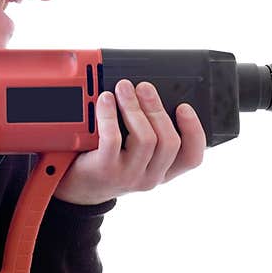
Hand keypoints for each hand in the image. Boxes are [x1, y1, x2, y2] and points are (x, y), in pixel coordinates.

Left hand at [54, 80, 205, 204]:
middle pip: (169, 141)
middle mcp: (150, 177)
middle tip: (144, 87)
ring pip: (145, 138)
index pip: (192, 158)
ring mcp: (129, 176)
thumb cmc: (108, 160)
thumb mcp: (135, 152)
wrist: (77, 185)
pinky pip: (112, 138)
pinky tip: (105, 100)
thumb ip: (150, 131)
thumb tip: (150, 94)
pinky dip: (109, 115)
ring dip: (134, 107)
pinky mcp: (106, 170)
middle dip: (157, 108)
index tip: (184, 106)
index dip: (194, 131)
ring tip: (123, 89)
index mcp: (163, 170)